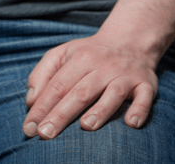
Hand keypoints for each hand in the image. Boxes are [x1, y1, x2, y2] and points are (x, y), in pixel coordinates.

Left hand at [22, 33, 157, 139]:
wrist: (130, 40)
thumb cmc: (89, 54)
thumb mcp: (63, 54)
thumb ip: (42, 74)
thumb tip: (30, 101)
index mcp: (79, 58)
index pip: (57, 85)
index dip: (42, 106)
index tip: (29, 128)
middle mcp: (102, 66)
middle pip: (80, 91)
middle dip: (61, 114)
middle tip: (44, 135)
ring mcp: (125, 75)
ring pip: (112, 93)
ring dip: (100, 110)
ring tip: (85, 127)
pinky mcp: (145, 84)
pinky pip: (145, 98)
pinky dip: (139, 110)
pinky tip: (131, 123)